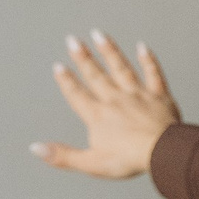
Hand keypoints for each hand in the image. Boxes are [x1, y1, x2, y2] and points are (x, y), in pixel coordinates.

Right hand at [30, 32, 179, 179]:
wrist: (163, 152)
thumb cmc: (128, 160)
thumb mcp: (91, 164)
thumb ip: (63, 155)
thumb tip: (35, 148)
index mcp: (98, 116)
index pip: (77, 95)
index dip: (66, 81)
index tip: (58, 66)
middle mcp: (115, 100)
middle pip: (96, 75)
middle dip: (83, 57)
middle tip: (72, 39)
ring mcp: (138, 95)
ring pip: (121, 68)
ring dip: (109, 51)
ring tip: (99, 34)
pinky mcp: (159, 96)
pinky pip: (153, 74)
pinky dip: (148, 60)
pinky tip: (142, 46)